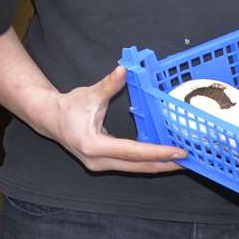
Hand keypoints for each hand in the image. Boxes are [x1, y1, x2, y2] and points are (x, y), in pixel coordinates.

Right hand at [37, 66, 185, 174]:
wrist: (49, 120)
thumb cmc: (68, 107)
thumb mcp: (89, 94)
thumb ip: (108, 84)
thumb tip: (124, 69)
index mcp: (93, 145)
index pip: (132, 151)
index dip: (157, 152)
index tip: (178, 151)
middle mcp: (97, 161)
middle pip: (137, 166)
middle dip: (164, 163)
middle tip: (188, 159)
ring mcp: (100, 165)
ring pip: (135, 169)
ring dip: (158, 164)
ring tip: (180, 160)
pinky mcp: (104, 164)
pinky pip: (130, 165)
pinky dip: (147, 160)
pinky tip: (162, 156)